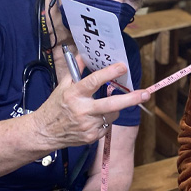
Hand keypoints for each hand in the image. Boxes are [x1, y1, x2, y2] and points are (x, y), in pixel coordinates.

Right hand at [34, 62, 149, 147]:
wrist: (44, 133)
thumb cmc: (55, 106)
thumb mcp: (62, 86)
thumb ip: (76, 70)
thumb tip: (86, 53)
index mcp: (73, 94)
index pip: (93, 82)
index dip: (109, 73)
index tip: (122, 66)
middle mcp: (82, 110)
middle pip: (111, 104)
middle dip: (131, 99)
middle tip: (145, 94)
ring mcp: (88, 126)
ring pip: (112, 114)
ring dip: (113, 109)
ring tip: (98, 108)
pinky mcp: (92, 137)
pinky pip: (107, 124)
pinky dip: (105, 120)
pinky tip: (92, 120)